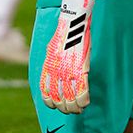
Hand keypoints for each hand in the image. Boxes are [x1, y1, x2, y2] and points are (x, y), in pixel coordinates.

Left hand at [40, 0, 95, 114]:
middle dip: (64, 108)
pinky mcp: (81, 69)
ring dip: (75, 107)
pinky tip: (86, 103)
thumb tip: (50, 68)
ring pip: (71, 99)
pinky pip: (82, 92)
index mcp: (48, 69)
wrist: (72, 22)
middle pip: (58, 100)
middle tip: (70, 110)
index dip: (50, 103)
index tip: (56, 106)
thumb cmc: (63, 33)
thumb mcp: (51, 49)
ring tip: (79, 109)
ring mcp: (69, 72)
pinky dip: (84, 100)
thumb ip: (51, 62)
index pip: (46, 93)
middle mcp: (57, 73)